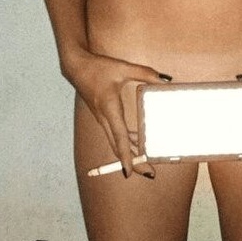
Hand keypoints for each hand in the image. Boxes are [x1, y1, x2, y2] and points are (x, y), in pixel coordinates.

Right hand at [65, 49, 172, 178]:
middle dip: (132, 162)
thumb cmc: (98, 68)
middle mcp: (104, 118)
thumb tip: (164, 80)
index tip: (129, 172)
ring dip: (129, 154)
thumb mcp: (123, 68)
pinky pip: (114, 134)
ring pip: (115, 142)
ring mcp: (102, 118)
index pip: (119, 138)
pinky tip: (138, 141)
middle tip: (149, 173)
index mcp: (109, 109)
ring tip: (146, 161)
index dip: (126, 156)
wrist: (77, 67)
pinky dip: (125, 142)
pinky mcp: (102, 116)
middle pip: (117, 147)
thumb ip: (145, 73)